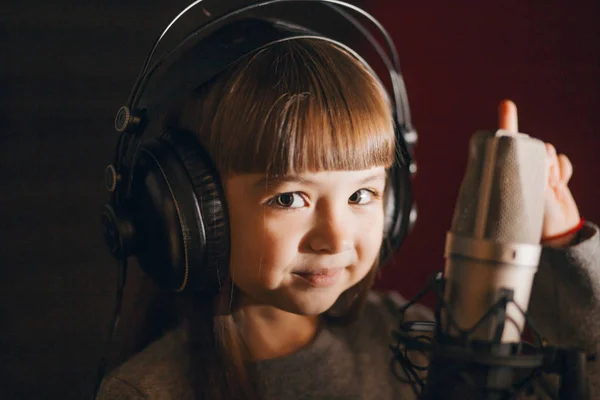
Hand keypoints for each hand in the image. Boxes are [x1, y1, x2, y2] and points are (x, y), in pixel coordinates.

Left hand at [498, 100, 580, 246]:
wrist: (557, 235)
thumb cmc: (533, 220)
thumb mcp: (526, 195)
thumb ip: (531, 172)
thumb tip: (543, 151)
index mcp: (505, 171)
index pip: (503, 142)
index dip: (507, 122)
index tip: (506, 105)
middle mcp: (518, 167)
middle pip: (533, 146)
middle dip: (541, 160)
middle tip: (542, 184)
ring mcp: (535, 170)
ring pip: (549, 152)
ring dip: (553, 168)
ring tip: (549, 189)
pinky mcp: (551, 174)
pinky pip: (561, 160)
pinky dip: (563, 170)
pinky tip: (559, 185)